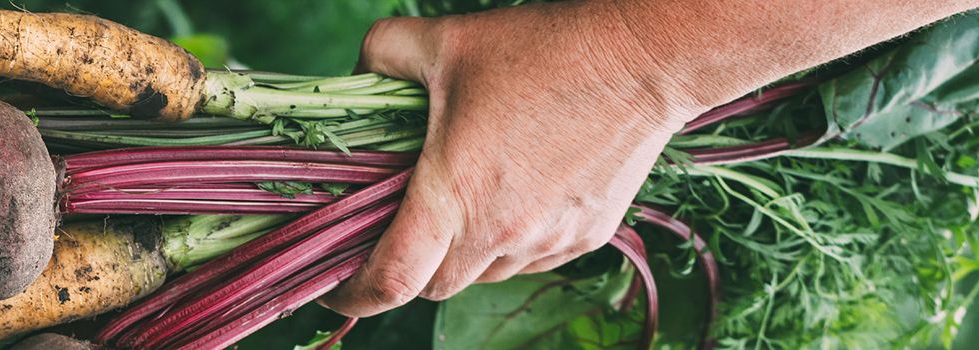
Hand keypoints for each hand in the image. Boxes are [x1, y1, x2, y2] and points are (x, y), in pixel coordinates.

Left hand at [318, 2, 704, 316]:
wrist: (645, 59)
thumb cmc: (544, 50)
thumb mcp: (445, 40)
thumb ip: (382, 53)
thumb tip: (356, 73)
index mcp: (454, 197)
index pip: (390, 280)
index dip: (351, 296)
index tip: (332, 290)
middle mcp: (500, 234)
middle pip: (434, 286)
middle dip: (405, 270)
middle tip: (393, 231)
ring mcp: (547, 242)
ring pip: (484, 275)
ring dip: (460, 254)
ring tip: (458, 202)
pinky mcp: (586, 237)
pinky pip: (530, 260)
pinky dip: (507, 243)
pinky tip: (510, 195)